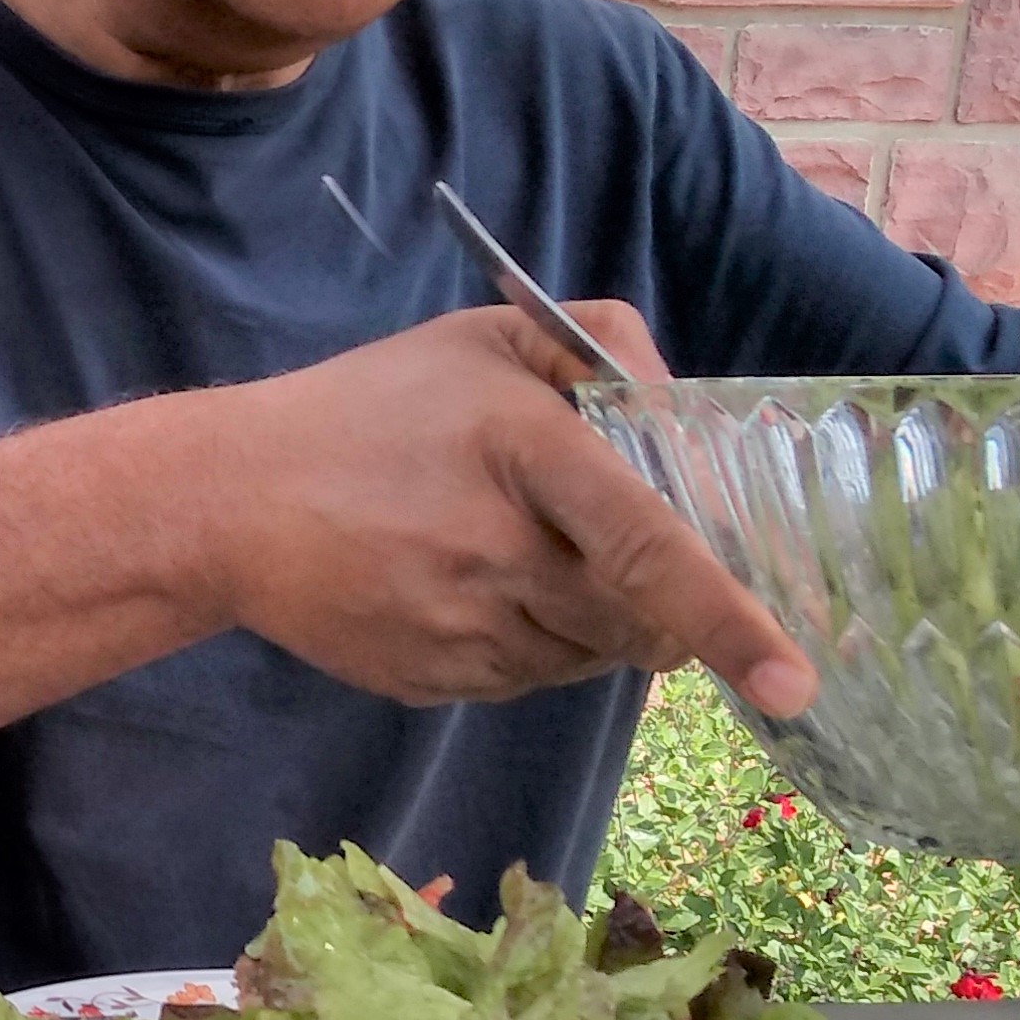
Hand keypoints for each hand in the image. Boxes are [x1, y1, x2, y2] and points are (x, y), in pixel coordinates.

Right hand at [190, 307, 816, 715]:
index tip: (795, 680)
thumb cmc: (367, 410)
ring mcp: (462, 630)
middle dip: (668, 605)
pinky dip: (535, 642)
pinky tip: (471, 589)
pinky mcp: (435, 682)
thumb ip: (597, 341)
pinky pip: (533, 679)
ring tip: (515, 555)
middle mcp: (497, 552)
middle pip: (639, 619)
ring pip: (593, 655)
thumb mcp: (479, 337)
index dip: (728, 615)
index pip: (647, 542)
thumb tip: (680, 406)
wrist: (225, 503)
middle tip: (620, 551)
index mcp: (521, 453)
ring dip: (594, 617)